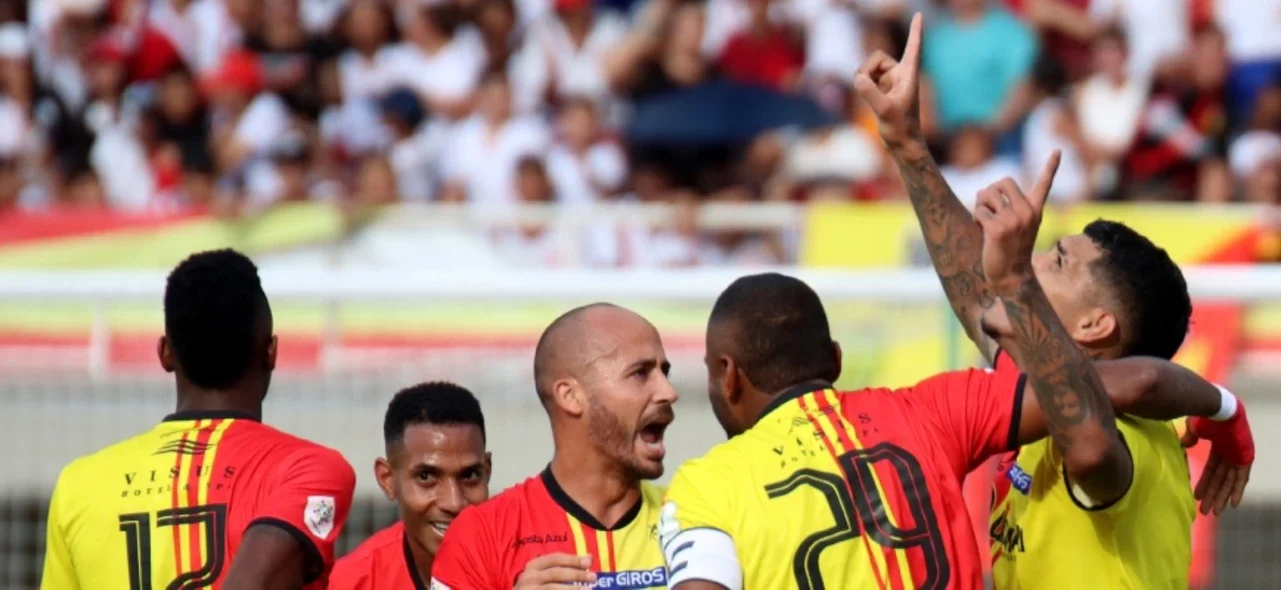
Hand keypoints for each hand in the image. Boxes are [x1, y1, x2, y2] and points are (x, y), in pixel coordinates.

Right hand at [514, 553, 595, 588]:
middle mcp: (529, 577)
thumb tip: (589, 558)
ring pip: (553, 588)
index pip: (555, 558)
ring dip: (573, 589)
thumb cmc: (534, 586)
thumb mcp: (543, 573)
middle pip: (556, 573)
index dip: (572, 559)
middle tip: (593, 577)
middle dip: (576, 574)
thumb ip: (563, 566)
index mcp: (533, 566)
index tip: (589, 562)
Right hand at [854, 13, 922, 146]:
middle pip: (877, 57)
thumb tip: (857, 78)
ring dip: (862, 79)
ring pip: (868, 67)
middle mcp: (900, 74)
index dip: (915, 30)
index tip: (918, 14)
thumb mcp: (884, 111)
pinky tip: (867, 100)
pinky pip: (864, 78)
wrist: (902, 143)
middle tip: (863, 87)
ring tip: (870, 98)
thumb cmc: (900, 128)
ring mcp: (890, 81)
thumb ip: (870, 93)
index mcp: (909, 74)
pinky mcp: (881, 89)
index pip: (913, 47)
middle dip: (867, 70)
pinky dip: (861, 85)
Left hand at [974, 151, 1060, 293]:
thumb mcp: (1015, 225)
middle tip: (988, 209)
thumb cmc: (1008, 249)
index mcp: (1035, 210)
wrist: (1010, 276)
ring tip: (984, 222)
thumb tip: (985, 190)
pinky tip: (982, 231)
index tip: (1058, 150)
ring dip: (980, 206)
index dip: (1051, 167)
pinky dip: (976, 219)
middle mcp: (1027, 213)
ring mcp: (1014, 221)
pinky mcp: (998, 229)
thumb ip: (1006, 206)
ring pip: (986, 195)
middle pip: (1003, 181)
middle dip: (989, 192)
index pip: (1045, 184)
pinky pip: (979, 211)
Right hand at [1182, 406, 1253, 515]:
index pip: (1212, 469)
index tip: (1196, 495)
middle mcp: (1230, 453)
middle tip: (1205, 511)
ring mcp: (1238, 456)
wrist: (1221, 409)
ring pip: (1229, 481)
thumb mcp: (1194, 427)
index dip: (1204, 483)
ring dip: (1222, 497)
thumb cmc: (1206, 415)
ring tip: (1215, 512)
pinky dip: (1237, 491)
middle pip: (1220, 479)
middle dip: (1212, 495)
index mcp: (1219, 445)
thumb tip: (1185, 444)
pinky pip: (1241, 478)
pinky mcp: (1245, 459)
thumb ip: (1191, 436)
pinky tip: (1232, 504)